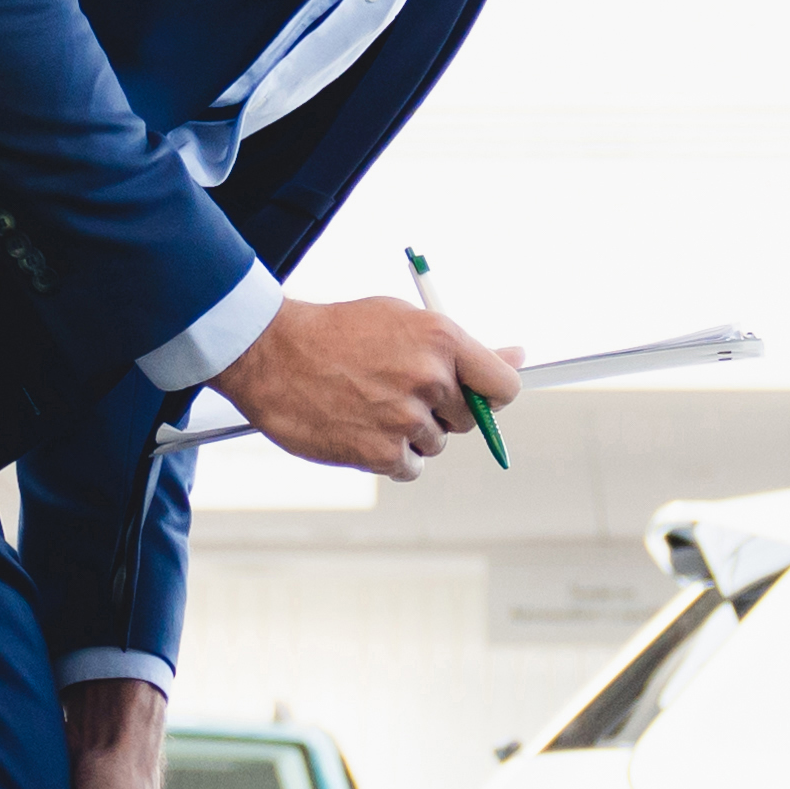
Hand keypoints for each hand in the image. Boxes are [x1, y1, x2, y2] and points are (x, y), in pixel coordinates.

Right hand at [217, 296, 518, 478]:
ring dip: (412, 434)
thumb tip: (517, 356)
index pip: (504, 385)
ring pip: (436, 444)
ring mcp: (405, 419)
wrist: (272, 354)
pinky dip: (391, 457)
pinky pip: (410, 468)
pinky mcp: (380, 453)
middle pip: (469, 418)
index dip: (493, 395)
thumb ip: (462, 346)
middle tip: (401, 391)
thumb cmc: (338, 332)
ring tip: (372, 405)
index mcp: (441, 339)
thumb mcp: (404, 319)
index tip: (480, 397)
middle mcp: (429, 379)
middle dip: (443, 410)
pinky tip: (363, 428)